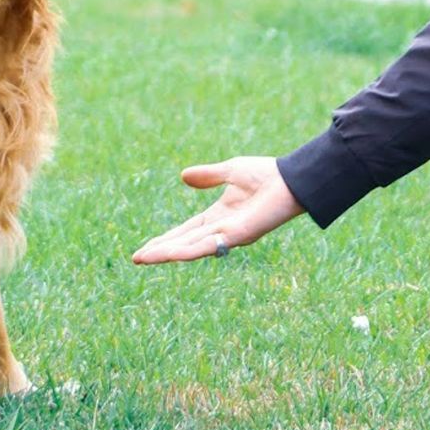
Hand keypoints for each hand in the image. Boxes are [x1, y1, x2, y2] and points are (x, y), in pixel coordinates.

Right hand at [131, 156, 305, 264]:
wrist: (292, 178)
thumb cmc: (269, 174)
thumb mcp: (231, 170)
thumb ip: (208, 175)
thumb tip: (183, 176)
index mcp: (219, 215)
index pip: (187, 231)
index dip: (166, 239)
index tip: (146, 248)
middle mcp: (222, 229)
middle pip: (185, 243)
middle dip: (161, 251)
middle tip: (137, 258)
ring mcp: (229, 235)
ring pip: (191, 248)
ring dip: (166, 253)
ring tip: (143, 258)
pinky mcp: (238, 235)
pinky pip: (208, 245)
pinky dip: (187, 250)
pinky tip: (169, 254)